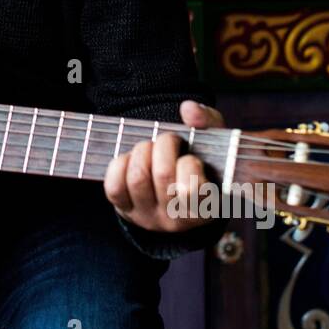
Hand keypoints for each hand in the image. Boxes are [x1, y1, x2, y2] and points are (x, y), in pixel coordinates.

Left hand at [104, 100, 225, 232]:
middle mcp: (176, 219)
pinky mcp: (126, 211)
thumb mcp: (213, 143)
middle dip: (164, 146)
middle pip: (162, 175)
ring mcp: (148, 218)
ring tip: (150, 147)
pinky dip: (120, 165)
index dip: (189, 163)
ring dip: (142, 152)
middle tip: (169, 140)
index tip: (190, 156)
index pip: (192, 188)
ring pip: (138, 178)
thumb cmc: (199, 164)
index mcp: (205, 208)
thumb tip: (188, 109)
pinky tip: (132, 159)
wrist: (176, 193)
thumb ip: (208, 121)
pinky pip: (114, 187)